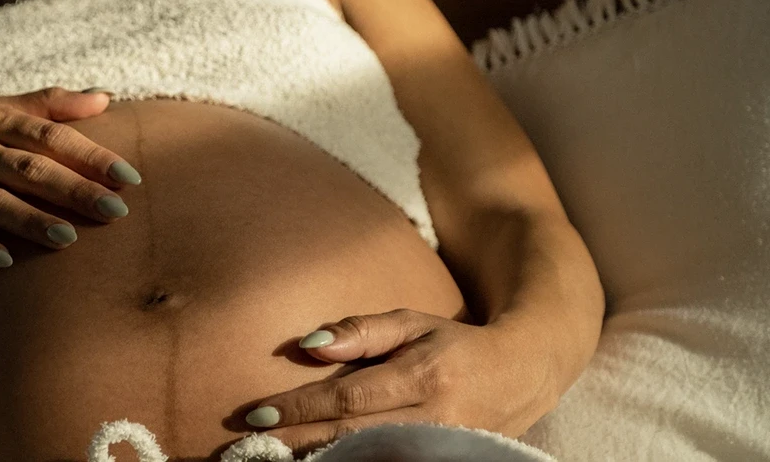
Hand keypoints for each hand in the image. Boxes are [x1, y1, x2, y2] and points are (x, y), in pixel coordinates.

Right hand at [0, 86, 141, 268]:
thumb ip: (46, 105)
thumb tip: (104, 96)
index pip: (47, 134)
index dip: (90, 154)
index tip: (129, 177)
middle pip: (27, 167)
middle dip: (73, 189)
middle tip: (115, 210)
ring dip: (31, 220)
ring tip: (68, 239)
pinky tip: (6, 261)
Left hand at [239, 308, 552, 456]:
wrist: (520, 375)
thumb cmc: (452, 344)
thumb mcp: (410, 322)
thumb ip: (360, 332)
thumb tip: (309, 346)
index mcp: (422, 376)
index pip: (348, 399)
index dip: (300, 409)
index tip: (257, 414)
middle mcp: (433, 419)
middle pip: (351, 437)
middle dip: (296, 442)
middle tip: (249, 444)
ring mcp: (441, 448)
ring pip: (368, 460)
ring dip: (318, 459)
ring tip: (272, 457)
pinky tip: (317, 460)